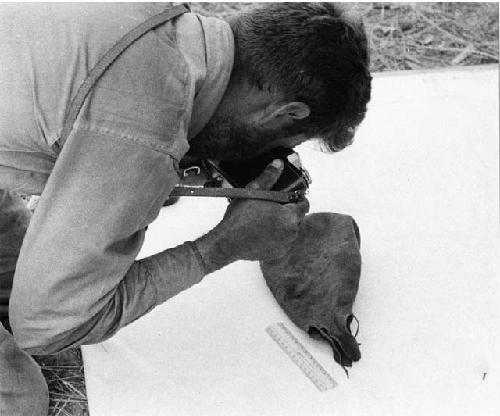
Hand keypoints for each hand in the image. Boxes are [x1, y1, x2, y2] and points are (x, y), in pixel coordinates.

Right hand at [194, 160, 309, 273]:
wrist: (227, 243)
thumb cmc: (240, 218)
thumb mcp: (254, 192)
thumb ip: (268, 177)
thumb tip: (278, 164)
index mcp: (290, 216)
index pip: (304, 204)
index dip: (297, 198)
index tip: (287, 197)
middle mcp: (292, 232)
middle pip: (297, 218)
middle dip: (288, 211)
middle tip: (272, 206)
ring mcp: (285, 245)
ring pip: (290, 230)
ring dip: (282, 224)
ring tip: (265, 219)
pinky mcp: (277, 254)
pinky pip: (282, 242)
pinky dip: (276, 237)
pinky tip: (262, 231)